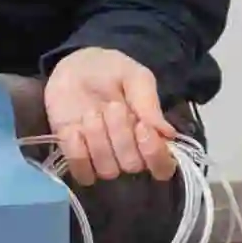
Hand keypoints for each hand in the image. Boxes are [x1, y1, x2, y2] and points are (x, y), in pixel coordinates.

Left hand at [44, 47, 177, 186]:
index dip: (153, 152)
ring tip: (91, 113)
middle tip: (111, 106)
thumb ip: (149, 102)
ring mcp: (102, 160)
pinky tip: (73, 129)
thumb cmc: (109, 72)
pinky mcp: (77, 160)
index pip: (163, 166)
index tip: (141, 126)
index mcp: (150, 136)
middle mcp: (129, 154)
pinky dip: (77, 151)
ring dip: (97, 139)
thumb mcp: (134, 76)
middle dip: (120, 135)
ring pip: (107, 170)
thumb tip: (168, 133)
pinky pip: (82, 173)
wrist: (73, 69)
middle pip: (132, 165)